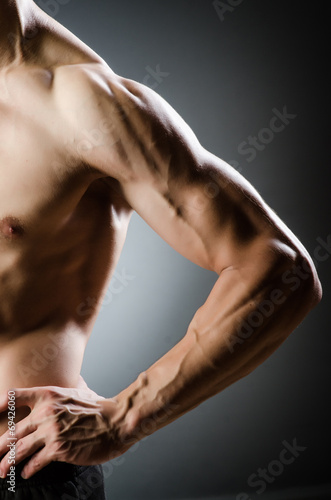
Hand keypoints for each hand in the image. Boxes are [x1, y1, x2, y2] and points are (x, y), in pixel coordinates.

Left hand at [0, 385, 125, 479]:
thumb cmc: (100, 408)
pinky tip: (25, 472)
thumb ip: (67, 390)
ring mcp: (51, 431)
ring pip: (19, 449)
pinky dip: (27, 469)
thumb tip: (70, 383)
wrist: (117, 421)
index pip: (14, 396)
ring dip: (7, 462)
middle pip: (12, 430)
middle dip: (0, 446)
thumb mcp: (79, 391)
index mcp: (49, 394)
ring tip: (2, 470)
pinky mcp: (59, 449)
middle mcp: (46, 412)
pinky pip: (35, 462)